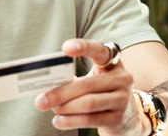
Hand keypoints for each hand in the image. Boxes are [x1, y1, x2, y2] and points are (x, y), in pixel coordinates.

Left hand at [33, 39, 149, 135]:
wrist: (127, 117)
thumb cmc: (101, 93)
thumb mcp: (93, 80)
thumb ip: (74, 79)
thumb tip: (47, 87)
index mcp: (113, 63)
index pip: (100, 50)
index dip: (84, 47)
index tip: (65, 48)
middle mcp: (122, 79)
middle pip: (87, 84)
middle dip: (61, 93)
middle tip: (41, 100)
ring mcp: (122, 99)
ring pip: (88, 103)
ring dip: (65, 107)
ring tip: (51, 109)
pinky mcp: (117, 118)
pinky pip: (90, 119)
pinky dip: (71, 121)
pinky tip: (58, 121)